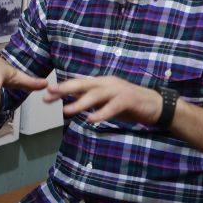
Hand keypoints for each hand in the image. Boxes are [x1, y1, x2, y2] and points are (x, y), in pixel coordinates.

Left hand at [44, 76, 163, 125]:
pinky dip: (101, 113)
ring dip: (80, 103)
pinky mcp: (128, 100)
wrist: (155, 105)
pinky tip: (91, 120)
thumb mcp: (106, 102)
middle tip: (49, 95)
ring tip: (66, 111)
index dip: (62, 88)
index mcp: (101, 83)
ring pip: (95, 95)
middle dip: (65, 89)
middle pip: (83, 84)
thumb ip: (92, 100)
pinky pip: (112, 107)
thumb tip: (73, 100)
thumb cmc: (129, 105)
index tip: (47, 94)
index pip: (78, 84)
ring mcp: (118, 90)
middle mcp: (107, 83)